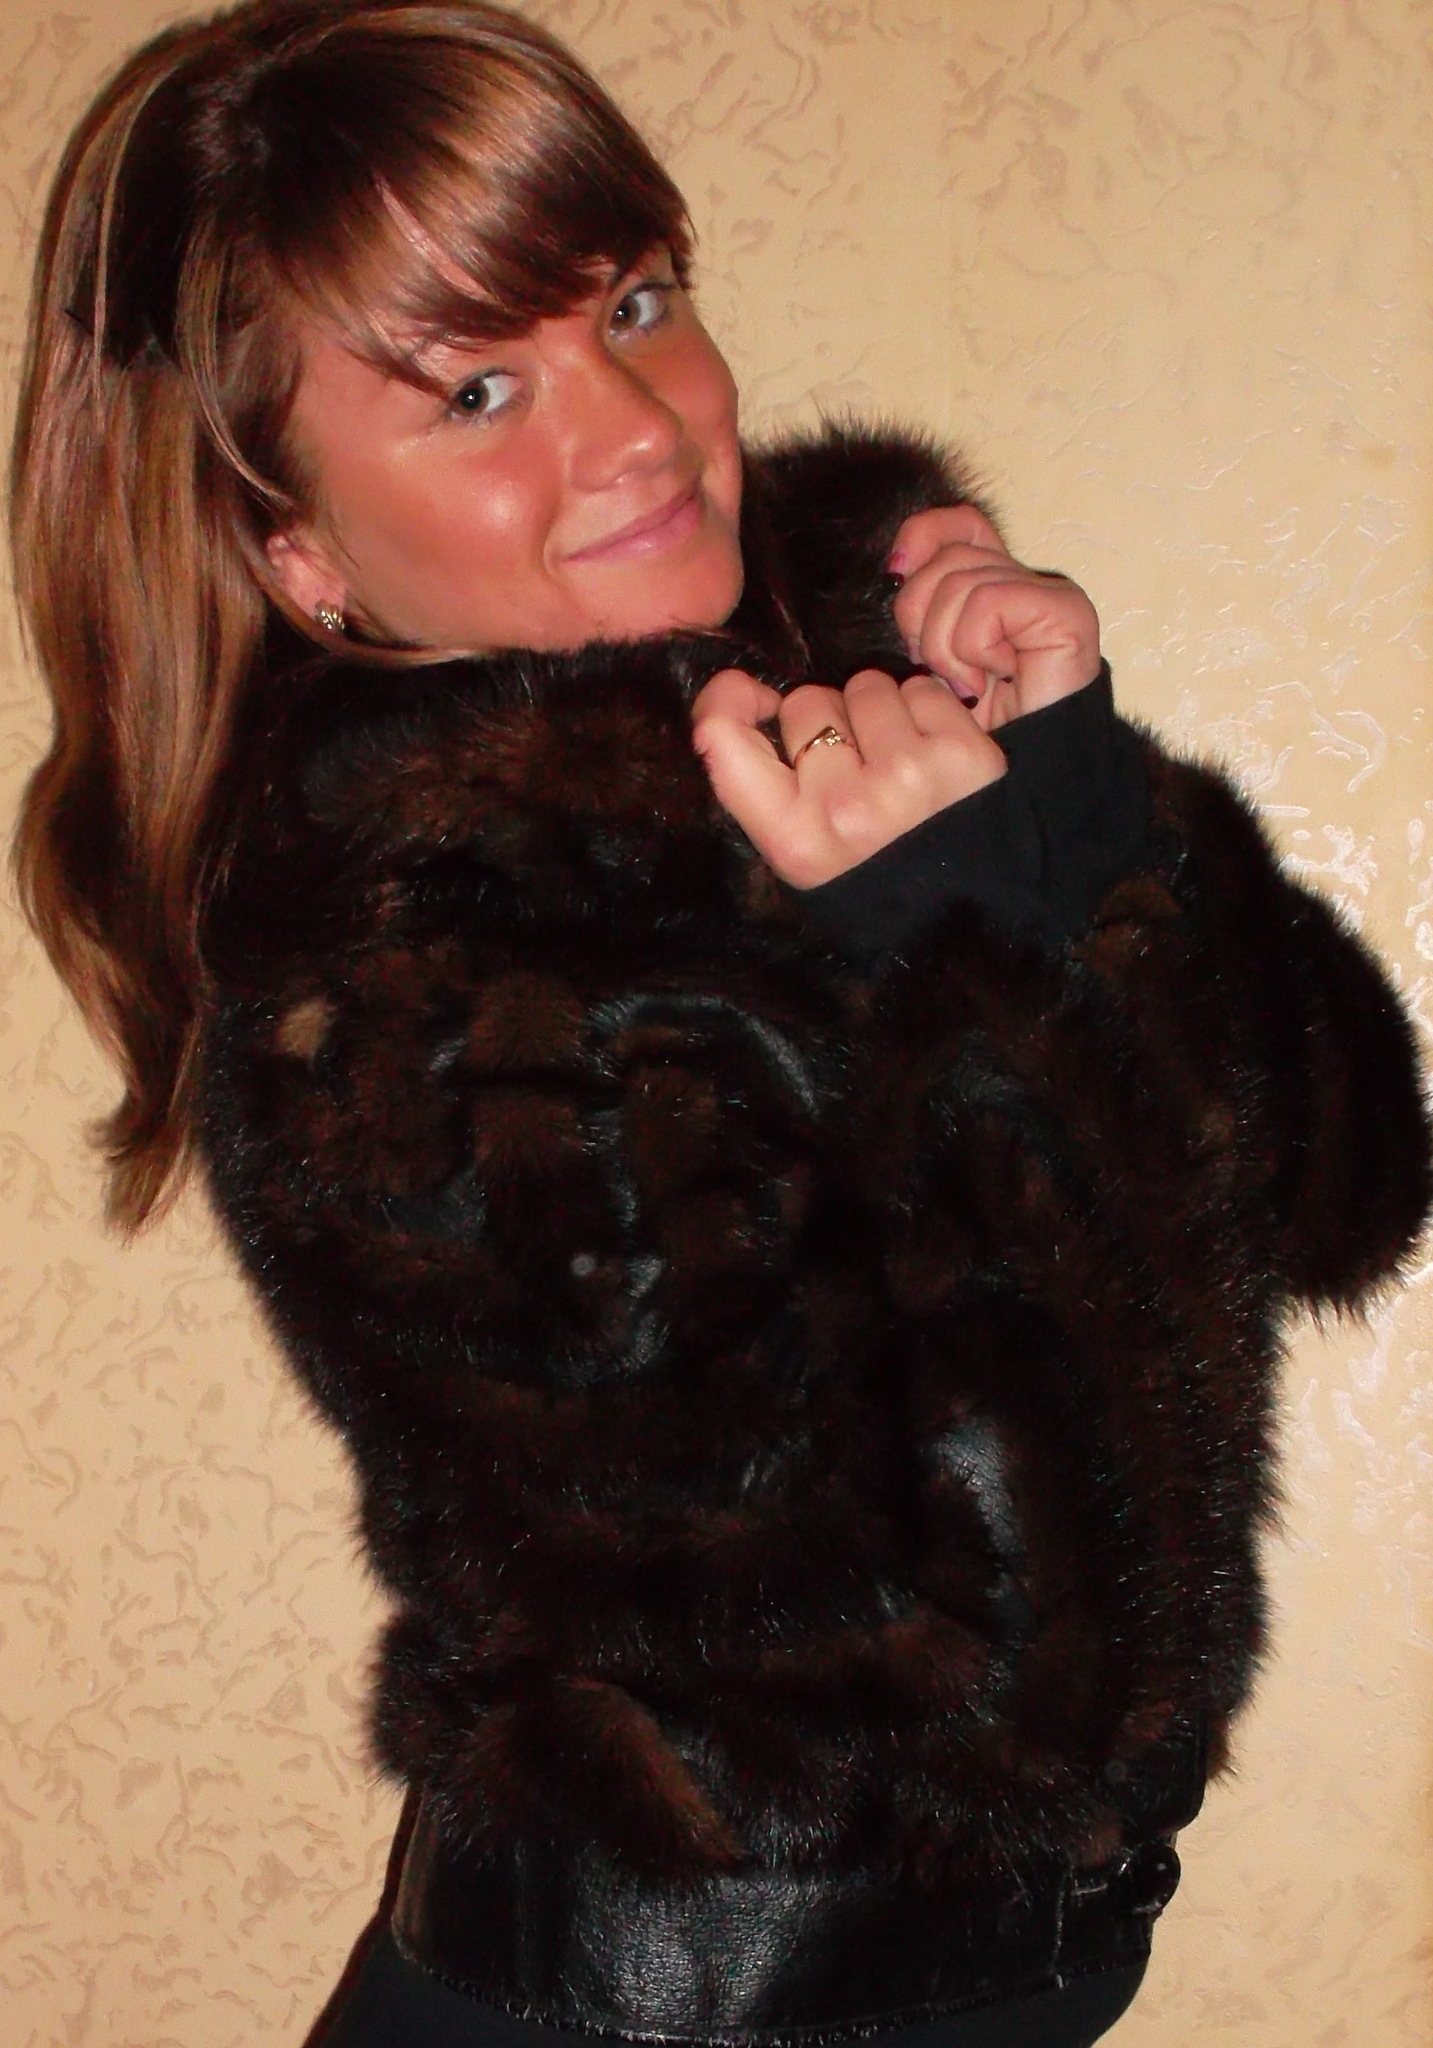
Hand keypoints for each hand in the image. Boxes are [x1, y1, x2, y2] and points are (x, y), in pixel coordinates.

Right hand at [691, 665, 1005, 889]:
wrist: (960, 908)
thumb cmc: (866, 871)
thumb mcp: (796, 849)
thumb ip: (756, 780)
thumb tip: (738, 690)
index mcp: (793, 837)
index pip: (721, 738)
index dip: (728, 700)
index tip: (755, 699)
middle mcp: (844, 806)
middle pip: (805, 703)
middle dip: (825, 721)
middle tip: (852, 767)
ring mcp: (905, 777)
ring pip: (864, 687)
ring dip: (877, 711)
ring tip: (895, 759)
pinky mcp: (961, 754)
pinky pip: (921, 689)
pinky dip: (924, 709)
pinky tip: (931, 752)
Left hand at [888, 505, 1100, 731]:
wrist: (1019, 776)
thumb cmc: (972, 732)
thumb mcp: (927, 662)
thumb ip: (920, 606)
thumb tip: (896, 564)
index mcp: (992, 586)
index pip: (957, 523)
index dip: (921, 536)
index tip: (896, 575)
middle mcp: (1024, 582)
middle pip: (947, 556)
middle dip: (921, 618)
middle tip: (942, 670)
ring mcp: (1049, 594)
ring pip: (959, 581)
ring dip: (945, 645)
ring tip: (967, 684)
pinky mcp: (1065, 611)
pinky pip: (988, 603)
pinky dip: (974, 646)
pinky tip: (992, 677)